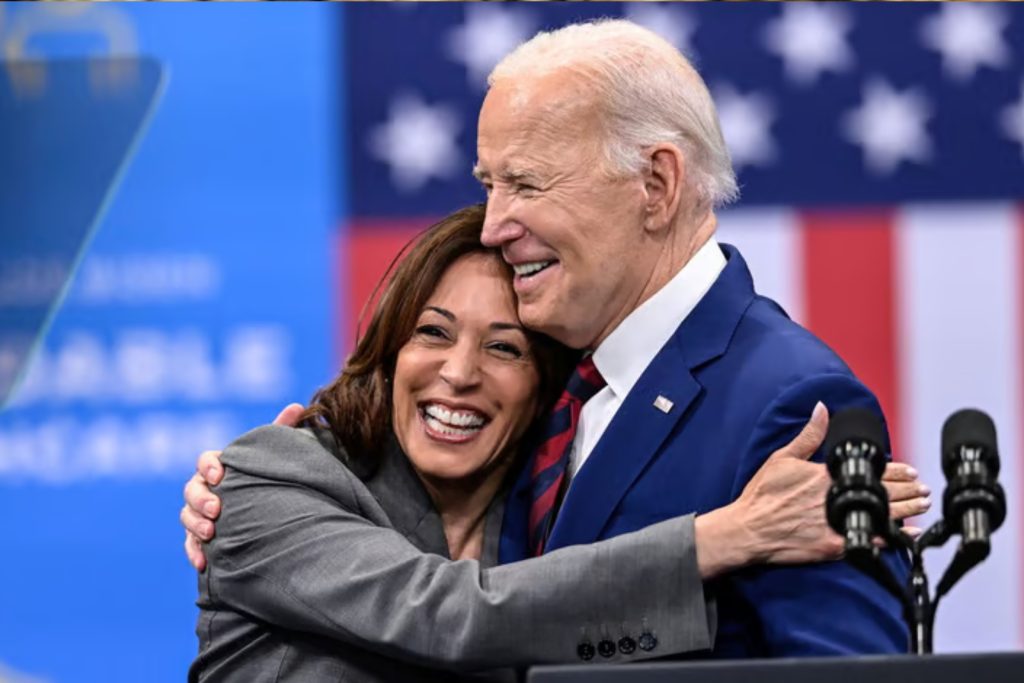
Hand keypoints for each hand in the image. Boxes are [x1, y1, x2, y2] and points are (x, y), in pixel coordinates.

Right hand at [182, 403, 304, 570]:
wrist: (271, 513)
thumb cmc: (271, 477)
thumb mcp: (277, 455)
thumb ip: (282, 431)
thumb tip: (297, 406)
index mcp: (221, 466)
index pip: (206, 460)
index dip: (209, 466)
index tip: (221, 475)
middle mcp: (206, 488)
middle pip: (191, 489)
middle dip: (201, 499)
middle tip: (217, 510)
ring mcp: (201, 513)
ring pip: (187, 516)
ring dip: (195, 524)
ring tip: (211, 534)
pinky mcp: (201, 537)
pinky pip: (190, 544)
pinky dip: (194, 552)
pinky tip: (203, 562)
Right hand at [695, 403, 931, 577]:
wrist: (748, 529)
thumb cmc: (761, 495)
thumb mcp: (781, 458)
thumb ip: (808, 436)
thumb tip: (822, 409)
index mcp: (825, 476)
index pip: (869, 471)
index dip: (895, 471)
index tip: (910, 470)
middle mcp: (834, 499)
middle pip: (881, 493)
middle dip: (908, 490)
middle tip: (924, 489)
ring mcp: (836, 524)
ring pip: (881, 516)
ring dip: (906, 511)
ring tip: (922, 506)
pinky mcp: (833, 546)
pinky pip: (870, 541)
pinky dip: (891, 539)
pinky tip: (907, 537)